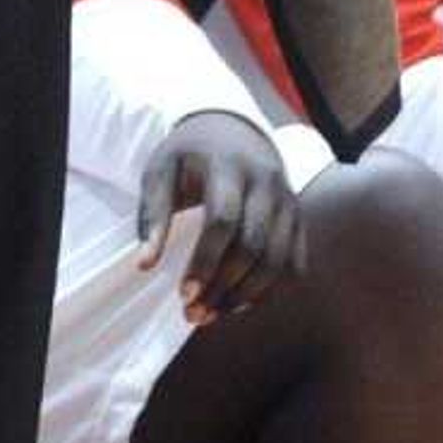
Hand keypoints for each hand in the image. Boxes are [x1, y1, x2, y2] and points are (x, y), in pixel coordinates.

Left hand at [133, 111, 300, 323]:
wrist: (232, 128)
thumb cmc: (189, 154)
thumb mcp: (161, 170)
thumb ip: (153, 214)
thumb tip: (144, 265)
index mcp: (229, 165)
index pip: (224, 219)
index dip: (205, 261)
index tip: (184, 294)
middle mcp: (266, 182)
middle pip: (254, 245)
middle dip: (223, 287)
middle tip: (193, 314)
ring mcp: (288, 201)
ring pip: (278, 260)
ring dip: (246, 296)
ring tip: (211, 314)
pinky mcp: (298, 218)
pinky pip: (294, 264)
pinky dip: (270, 291)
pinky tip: (239, 304)